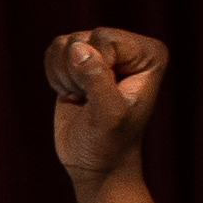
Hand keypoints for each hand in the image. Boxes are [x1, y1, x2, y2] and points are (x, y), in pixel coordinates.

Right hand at [44, 26, 167, 183]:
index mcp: (148, 54)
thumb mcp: (108, 115)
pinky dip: (55, 77)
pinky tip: (73, 95)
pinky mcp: (79, 59)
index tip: (105, 98)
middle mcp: (128, 46)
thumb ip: (97, 80)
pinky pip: (54, 51)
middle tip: (91, 101)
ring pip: (64, 43)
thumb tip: (77, 47)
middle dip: (77, 74)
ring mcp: (103, 50)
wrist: (97, 165)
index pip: (104, 39)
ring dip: (65, 77)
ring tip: (83, 99)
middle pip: (82, 38)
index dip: (95, 70)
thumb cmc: (110, 144)